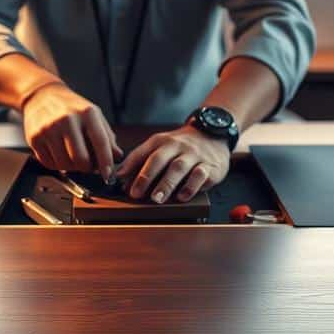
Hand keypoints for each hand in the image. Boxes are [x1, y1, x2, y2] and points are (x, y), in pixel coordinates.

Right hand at [21, 82, 121, 176]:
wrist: (41, 96)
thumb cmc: (72, 108)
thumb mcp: (93, 115)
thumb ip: (107, 136)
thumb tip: (117, 156)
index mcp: (86, 113)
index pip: (100, 142)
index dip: (106, 162)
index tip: (108, 175)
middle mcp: (67, 120)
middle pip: (80, 159)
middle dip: (86, 168)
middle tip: (87, 164)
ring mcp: (48, 129)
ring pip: (64, 164)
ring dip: (71, 167)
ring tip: (71, 156)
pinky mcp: (34, 138)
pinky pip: (49, 163)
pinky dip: (56, 164)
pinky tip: (58, 153)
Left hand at [114, 127, 230, 203]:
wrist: (213, 135)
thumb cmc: (182, 147)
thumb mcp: (161, 147)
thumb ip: (142, 160)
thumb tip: (120, 176)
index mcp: (162, 141)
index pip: (143, 152)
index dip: (130, 166)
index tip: (119, 179)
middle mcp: (177, 146)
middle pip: (159, 159)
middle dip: (146, 177)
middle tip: (136, 193)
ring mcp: (194, 155)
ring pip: (178, 167)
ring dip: (166, 184)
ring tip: (156, 199)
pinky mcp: (210, 166)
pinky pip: (200, 175)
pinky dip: (190, 187)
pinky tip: (182, 197)